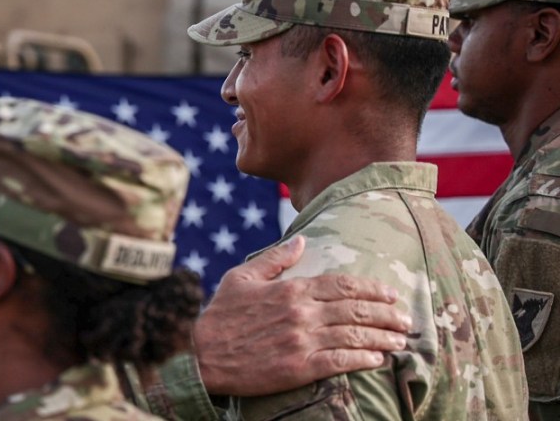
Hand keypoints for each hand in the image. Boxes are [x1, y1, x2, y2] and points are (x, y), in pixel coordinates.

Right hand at [194, 235, 410, 396]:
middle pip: (356, 310)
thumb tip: (301, 239)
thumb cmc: (221, 315)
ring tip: (400, 340)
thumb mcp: (242, 277)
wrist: (202, 354)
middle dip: (386, 313)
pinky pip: (339, 362)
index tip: (390, 293)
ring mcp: (302, 342)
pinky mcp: (299, 368)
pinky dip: (363, 359)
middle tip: (406, 319)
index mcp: (291, 289)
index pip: (342, 284)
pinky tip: (378, 359)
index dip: (371, 288)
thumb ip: (276, 259)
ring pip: (354, 336)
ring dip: (382, 337)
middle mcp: (301, 313)